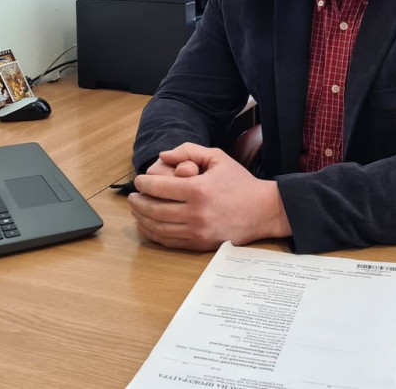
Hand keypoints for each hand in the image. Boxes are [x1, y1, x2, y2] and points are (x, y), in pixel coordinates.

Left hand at [128, 143, 290, 250]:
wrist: (262, 210)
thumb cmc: (239, 182)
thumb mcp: (217, 157)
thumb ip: (189, 150)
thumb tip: (162, 156)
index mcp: (199, 190)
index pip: (159, 188)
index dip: (143, 184)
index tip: (138, 181)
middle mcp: (196, 213)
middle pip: (154, 209)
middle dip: (138, 202)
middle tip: (132, 196)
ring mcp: (197, 232)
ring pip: (158, 228)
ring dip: (142, 219)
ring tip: (136, 210)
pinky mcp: (200, 244)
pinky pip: (169, 241)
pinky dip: (153, 234)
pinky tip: (148, 225)